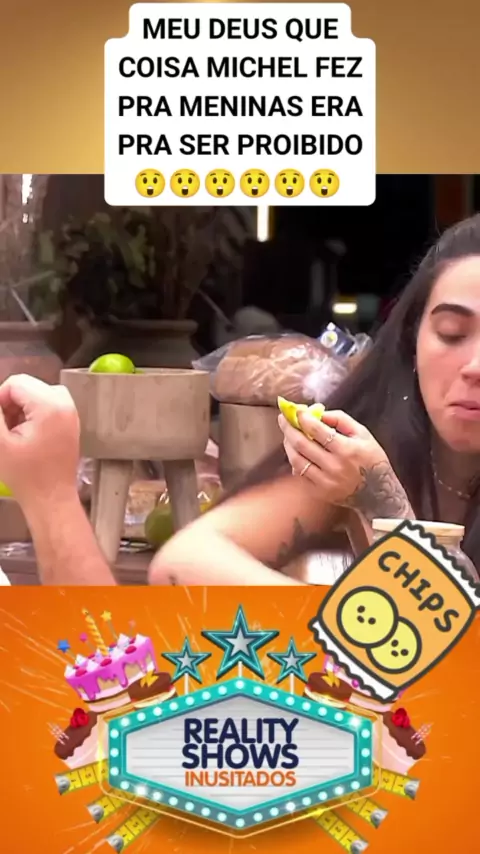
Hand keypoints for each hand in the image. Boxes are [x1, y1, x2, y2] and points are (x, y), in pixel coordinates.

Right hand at [0, 375, 79, 506]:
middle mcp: (65, 403)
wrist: (51, 498)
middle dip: (10, 404)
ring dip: (19, 409)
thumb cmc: (26, 475)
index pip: (16, 383)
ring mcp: (70, 412)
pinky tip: (25, 436)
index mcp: (50, 405)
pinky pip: (46, 405)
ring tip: (13, 434)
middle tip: (4, 429)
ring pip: (36, 395)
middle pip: (27, 386)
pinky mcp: (70, 422)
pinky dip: (32, 415)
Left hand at [278, 409, 411, 520]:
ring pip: (297, 460)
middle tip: (283, 419)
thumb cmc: (372, 460)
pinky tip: (296, 453)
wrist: (378, 494)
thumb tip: (318, 413)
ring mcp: (325, 482)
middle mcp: (334, 467)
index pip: (317, 430)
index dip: (303, 418)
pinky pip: (300, 474)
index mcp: (347, 450)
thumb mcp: (363, 434)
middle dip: (289, 429)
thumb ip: (341, 420)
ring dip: (288, 445)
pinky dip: (295, 462)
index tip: (295, 410)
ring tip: (288, 435)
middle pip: (302, 444)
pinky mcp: (319, 493)